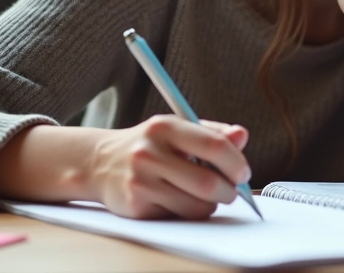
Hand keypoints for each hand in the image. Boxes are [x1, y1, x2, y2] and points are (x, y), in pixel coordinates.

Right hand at [86, 115, 250, 219]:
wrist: (100, 163)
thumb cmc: (149, 145)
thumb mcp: (178, 129)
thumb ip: (213, 133)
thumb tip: (242, 136)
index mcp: (165, 126)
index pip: (214, 146)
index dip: (236, 163)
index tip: (243, 173)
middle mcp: (150, 152)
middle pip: (208, 183)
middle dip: (228, 191)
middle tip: (230, 191)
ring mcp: (141, 180)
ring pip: (196, 206)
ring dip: (209, 205)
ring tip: (203, 196)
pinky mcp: (136, 205)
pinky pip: (178, 217)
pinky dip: (187, 212)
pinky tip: (177, 199)